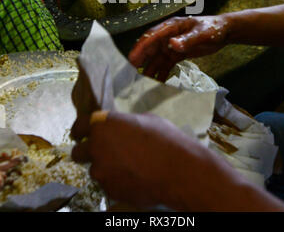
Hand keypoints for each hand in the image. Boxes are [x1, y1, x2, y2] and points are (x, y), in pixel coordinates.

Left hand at [71, 111, 195, 209]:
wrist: (178, 171)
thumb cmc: (165, 139)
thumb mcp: (145, 120)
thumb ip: (125, 124)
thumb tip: (123, 128)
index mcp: (104, 124)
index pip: (79, 126)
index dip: (80, 130)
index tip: (81, 134)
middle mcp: (97, 147)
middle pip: (78, 152)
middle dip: (87, 153)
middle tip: (103, 153)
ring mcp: (101, 171)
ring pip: (95, 170)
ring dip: (106, 168)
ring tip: (128, 167)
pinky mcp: (109, 190)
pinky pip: (108, 185)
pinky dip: (117, 182)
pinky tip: (134, 178)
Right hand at [129, 15, 229, 80]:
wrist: (225, 32)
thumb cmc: (213, 28)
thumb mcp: (202, 34)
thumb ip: (187, 39)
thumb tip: (172, 44)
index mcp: (171, 26)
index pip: (151, 36)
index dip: (140, 47)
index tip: (132, 59)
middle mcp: (168, 36)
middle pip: (150, 48)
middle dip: (140, 60)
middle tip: (130, 74)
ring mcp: (172, 45)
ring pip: (156, 58)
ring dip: (150, 69)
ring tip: (142, 83)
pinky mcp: (177, 54)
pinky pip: (166, 64)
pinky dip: (161, 73)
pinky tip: (158, 84)